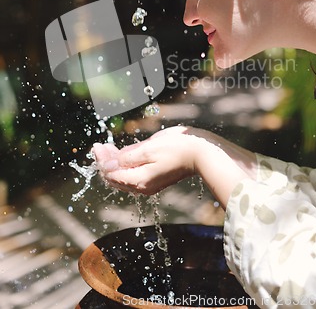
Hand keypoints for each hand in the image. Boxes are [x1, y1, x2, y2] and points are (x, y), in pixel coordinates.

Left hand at [93, 125, 252, 206]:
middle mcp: (141, 186)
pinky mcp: (154, 178)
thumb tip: (108, 162)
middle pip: (115, 177)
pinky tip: (123, 154)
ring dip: (114, 162)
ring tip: (108, 148)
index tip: (96, 145)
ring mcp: (148, 184)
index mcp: (138, 181)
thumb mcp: (149, 149)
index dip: (101, 159)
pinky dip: (125, 165)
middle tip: (99, 146)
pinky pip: (133, 174)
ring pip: (123, 176)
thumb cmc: (177, 148)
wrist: (201, 153)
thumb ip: (127, 157)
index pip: (110, 172)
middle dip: (105, 161)